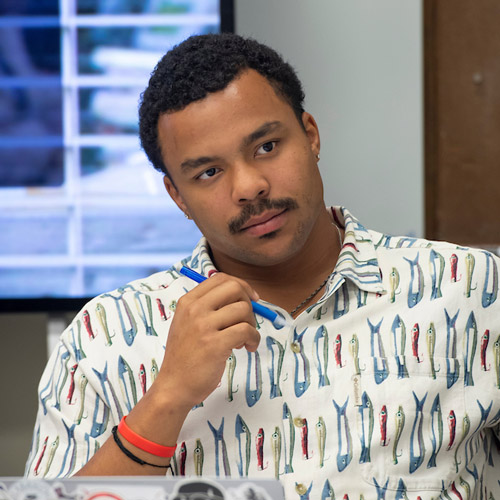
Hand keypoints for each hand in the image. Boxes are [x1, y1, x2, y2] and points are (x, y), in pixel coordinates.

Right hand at [156, 272, 260, 410]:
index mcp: (188, 301)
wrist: (174, 386)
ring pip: (244, 309)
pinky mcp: (215, 345)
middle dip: (249, 302)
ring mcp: (204, 326)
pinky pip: (247, 331)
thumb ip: (208, 307)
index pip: (220, 278)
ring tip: (244, 339)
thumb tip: (243, 294)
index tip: (251, 299)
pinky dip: (254, 339)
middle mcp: (194, 310)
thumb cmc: (186, 355)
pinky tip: (248, 347)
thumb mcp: (188, 323)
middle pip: (234, 288)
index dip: (241, 285)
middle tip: (247, 320)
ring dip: (252, 324)